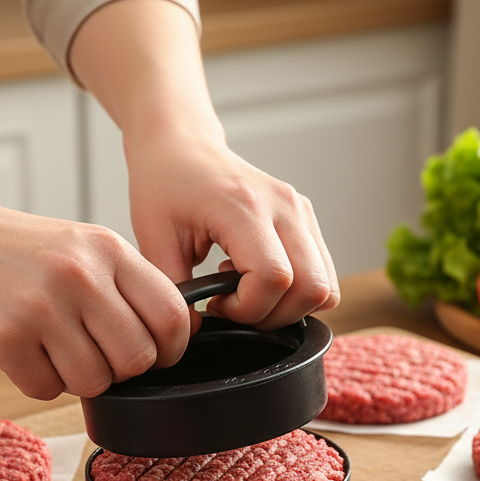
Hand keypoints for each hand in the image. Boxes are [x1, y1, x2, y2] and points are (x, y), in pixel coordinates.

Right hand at [0, 200, 191, 399]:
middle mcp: (81, 274)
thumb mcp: (76, 246)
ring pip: (95, 382)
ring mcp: (43, 306)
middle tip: (90, 354)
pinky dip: (35, 381)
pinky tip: (19, 351)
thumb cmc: (6, 249)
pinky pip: (46, 389)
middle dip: (119, 370)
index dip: (170, 349)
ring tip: (49, 348)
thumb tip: (172, 337)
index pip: (172, 315)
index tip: (154, 355)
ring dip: (75, 379)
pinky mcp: (6, 336)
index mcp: (107, 249)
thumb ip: (122, 285)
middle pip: (138, 359)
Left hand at [124, 132, 339, 329]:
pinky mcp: (307, 220)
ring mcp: (302, 212)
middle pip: (312, 288)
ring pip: (326, 287)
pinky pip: (324, 275)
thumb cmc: (165, 185)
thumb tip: (190, 333)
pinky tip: (261, 278)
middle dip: (274, 315)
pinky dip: (298, 292)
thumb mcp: (153, 240)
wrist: (183, 147)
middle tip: (236, 306)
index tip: (215, 303)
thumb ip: (174, 291)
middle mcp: (284, 207)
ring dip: (291, 307)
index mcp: (245, 207)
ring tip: (249, 292)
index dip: (247, 308)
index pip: (274, 278)